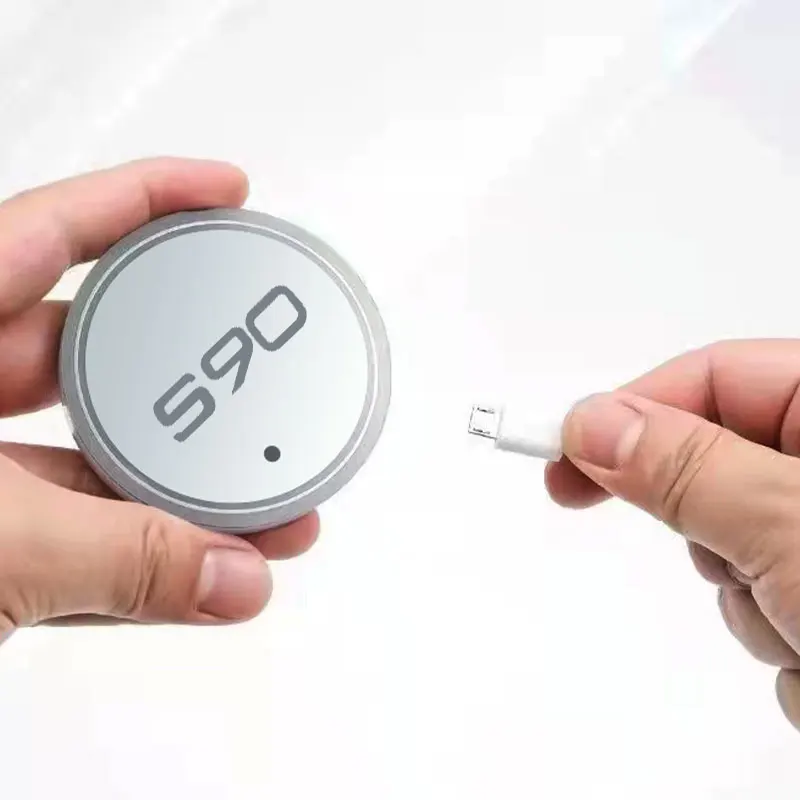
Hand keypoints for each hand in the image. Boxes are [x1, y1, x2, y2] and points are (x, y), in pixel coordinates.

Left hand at [0, 158, 317, 643]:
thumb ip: (115, 561)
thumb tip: (233, 576)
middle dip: (198, 368)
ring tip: (266, 495)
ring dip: (186, 475)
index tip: (228, 190)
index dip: (147, 195)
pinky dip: (145, 539)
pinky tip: (205, 554)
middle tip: (266, 369)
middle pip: (102, 349)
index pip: (52, 229)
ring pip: (100, 448)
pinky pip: (82, 520)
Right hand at [546, 340, 799, 731]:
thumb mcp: (797, 530)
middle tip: (744, 566)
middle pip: (717, 472)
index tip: (560, 450)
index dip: (630, 410)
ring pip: (733, 556)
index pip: (717, 378)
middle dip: (715, 535)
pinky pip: (762, 611)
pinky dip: (783, 647)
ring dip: (754, 605)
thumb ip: (688, 468)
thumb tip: (593, 423)